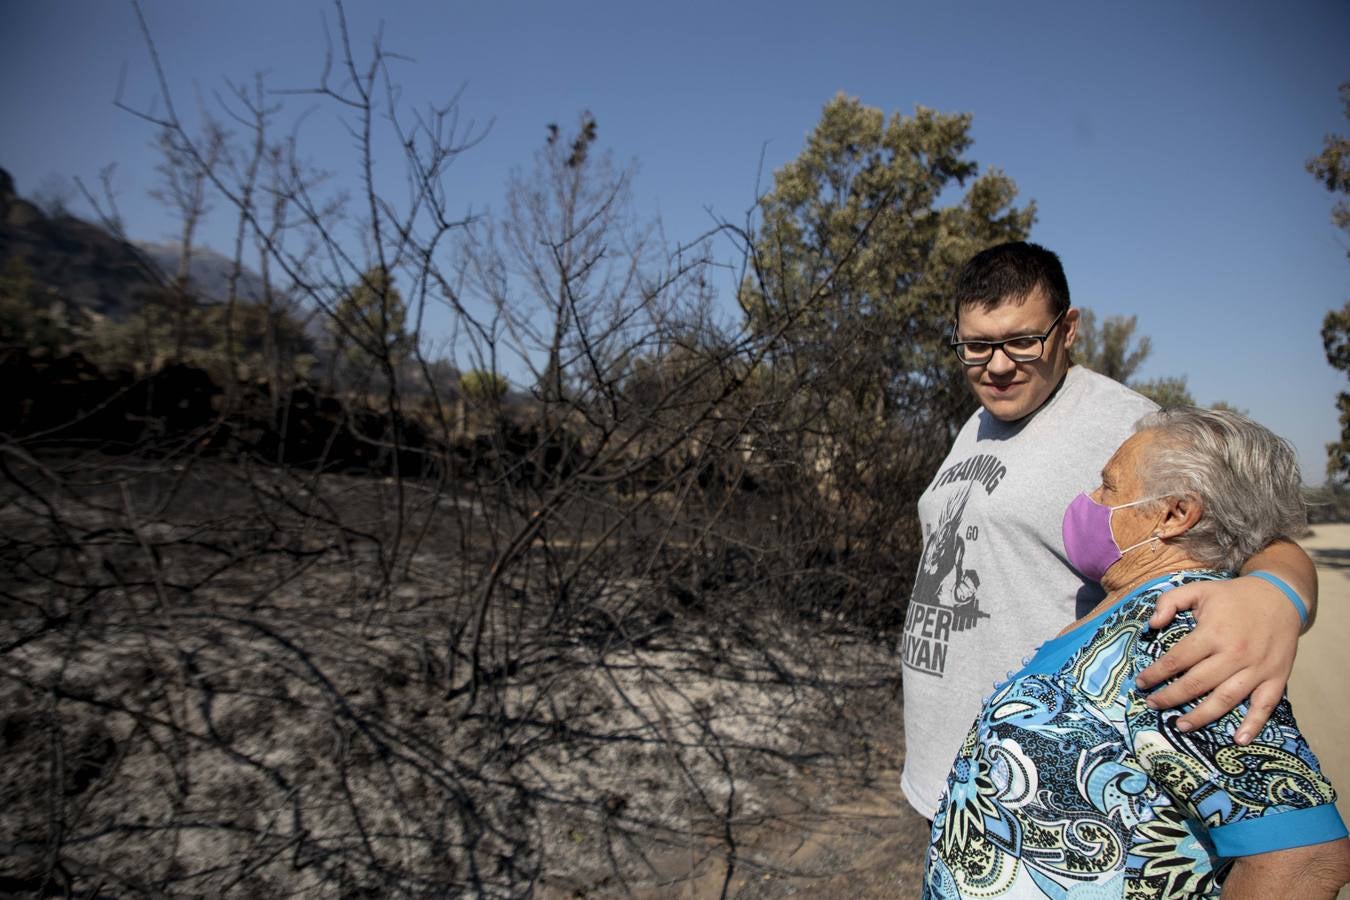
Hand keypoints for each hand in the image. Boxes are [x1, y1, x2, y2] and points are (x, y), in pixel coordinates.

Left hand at [1134, 575, 1302, 743]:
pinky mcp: (1277, 678)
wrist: (1280, 597)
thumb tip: (1151, 625)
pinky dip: (1253, 725)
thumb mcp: (1198, 589)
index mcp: (1213, 633)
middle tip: (1153, 705)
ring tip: (1180, 726)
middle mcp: (1234, 654)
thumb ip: (1170, 602)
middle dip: (1170, 697)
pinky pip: (1265, 706)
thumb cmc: (1233, 597)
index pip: (1177, 660)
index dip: (1156, 673)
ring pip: (1226, 699)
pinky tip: (1238, 740)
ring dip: (1201, 716)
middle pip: (1197, 683)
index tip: (1140, 683)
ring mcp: (1257, 669)